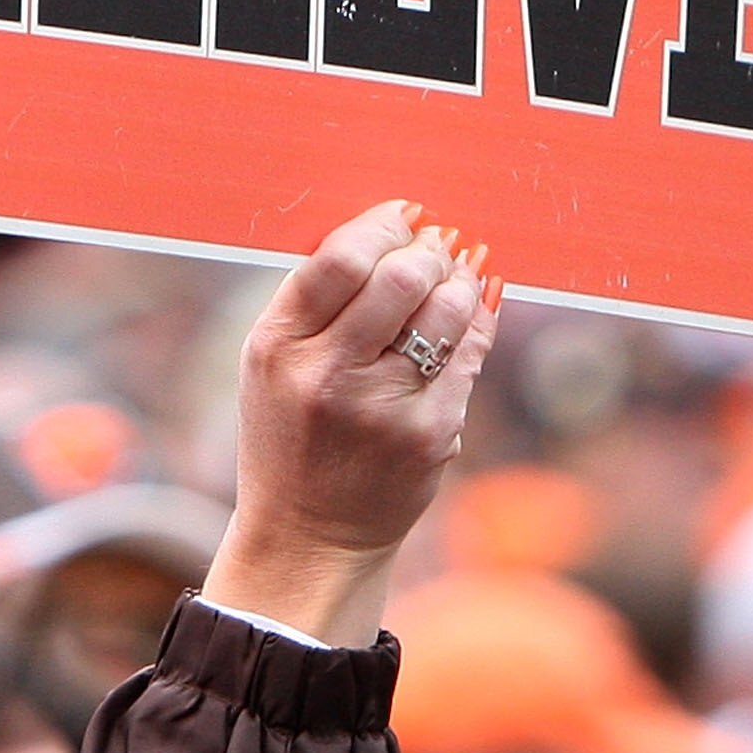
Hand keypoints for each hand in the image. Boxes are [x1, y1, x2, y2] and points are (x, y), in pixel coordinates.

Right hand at [203, 201, 498, 645]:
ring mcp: (383, 408)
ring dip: (460, 281)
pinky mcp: (430, 435)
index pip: (341, 259)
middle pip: (401, 278)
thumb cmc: (294, 433)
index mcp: (277, 346)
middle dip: (429, 250)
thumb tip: (397, 230)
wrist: (311, 536)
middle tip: (437, 246)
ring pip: (447, 310)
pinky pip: (471, 354)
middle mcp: (327, 375)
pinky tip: (475, 307)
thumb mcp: (274, 364)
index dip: (383, 226)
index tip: (405, 216)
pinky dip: (477, 322)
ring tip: (456, 276)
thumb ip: (319, 299)